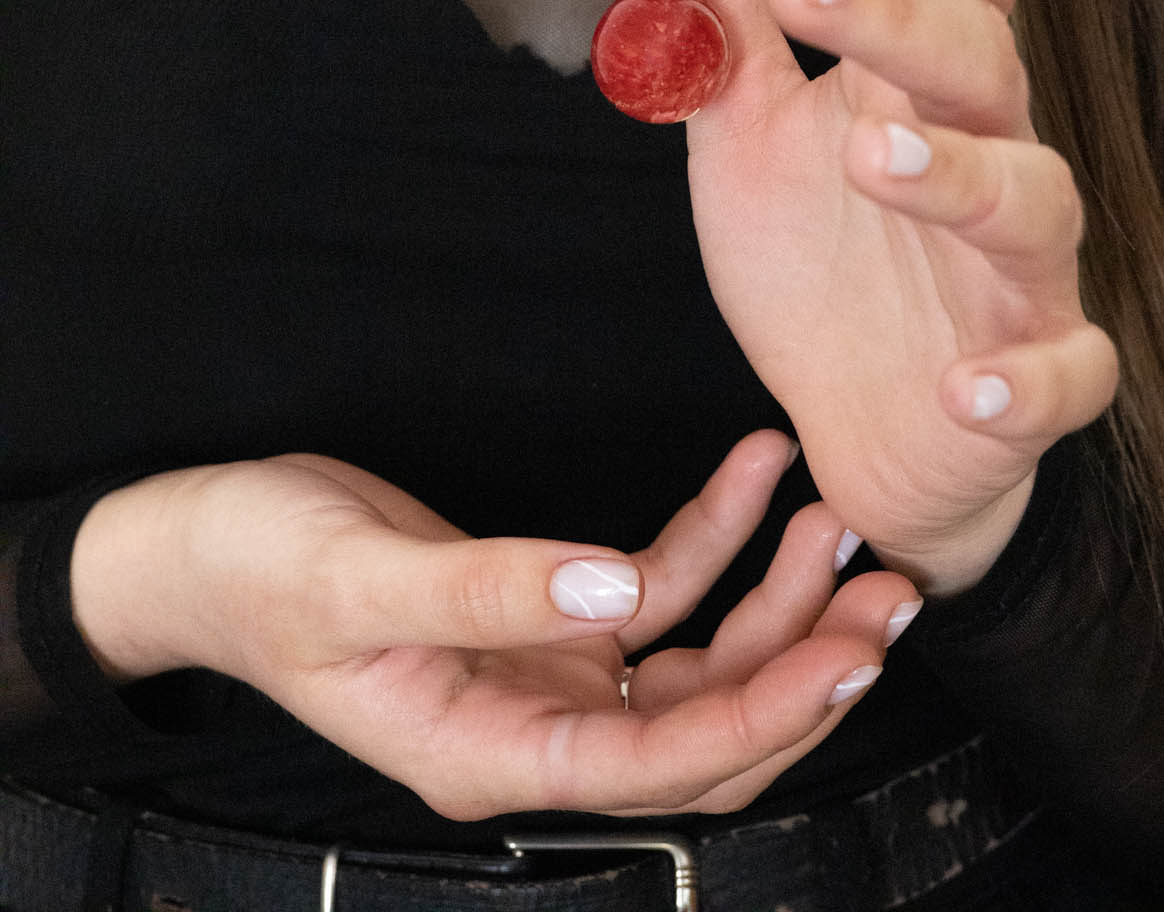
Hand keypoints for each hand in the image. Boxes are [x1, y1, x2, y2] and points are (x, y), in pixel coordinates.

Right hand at [71, 434, 918, 816]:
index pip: (664, 764)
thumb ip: (491, 589)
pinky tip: (757, 471)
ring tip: (840, 515)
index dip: (768, 716)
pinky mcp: (548, 612)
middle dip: (807, 667)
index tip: (851, 654)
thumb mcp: (359, 581)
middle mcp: (536, 730)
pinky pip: (657, 586)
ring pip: (700, 659)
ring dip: (778, 597)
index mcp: (491, 754)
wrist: (201, 542)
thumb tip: (618, 590)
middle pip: (709, 727)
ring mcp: (548, 673)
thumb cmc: (258, 570)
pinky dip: (714, 535)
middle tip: (891, 591)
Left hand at [630, 0, 1118, 594]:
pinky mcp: (1037, 375)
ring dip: (962, 174)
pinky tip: (961, 383)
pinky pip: (1067, 373)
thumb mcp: (743, 120)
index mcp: (922, 79)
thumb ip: (712, 0)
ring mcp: (1022, 267)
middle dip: (900, 16)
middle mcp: (990, 150)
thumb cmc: (814, 255)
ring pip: (1033, 199)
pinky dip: (1023, 382)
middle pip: (984, 56)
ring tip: (874, 156)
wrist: (856, 422)